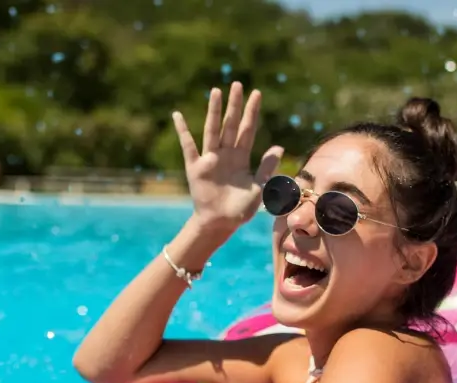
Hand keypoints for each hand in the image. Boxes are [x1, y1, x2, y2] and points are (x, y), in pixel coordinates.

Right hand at [173, 81, 283, 235]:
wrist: (221, 223)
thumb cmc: (241, 209)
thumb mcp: (259, 188)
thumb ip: (266, 168)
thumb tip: (278, 146)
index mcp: (242, 157)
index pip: (249, 130)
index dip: (253, 112)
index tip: (257, 93)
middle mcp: (226, 153)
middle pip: (231, 124)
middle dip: (235, 105)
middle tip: (238, 84)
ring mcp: (210, 158)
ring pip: (212, 129)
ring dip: (214, 111)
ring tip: (216, 91)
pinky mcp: (196, 167)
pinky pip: (188, 146)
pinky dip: (182, 131)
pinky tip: (177, 115)